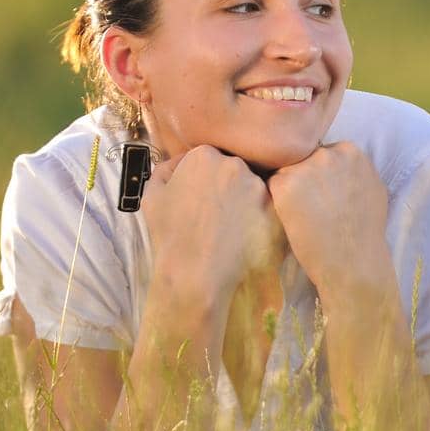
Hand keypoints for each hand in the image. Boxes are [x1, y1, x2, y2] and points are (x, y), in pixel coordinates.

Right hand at [140, 145, 283, 305]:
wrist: (195, 274)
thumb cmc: (170, 236)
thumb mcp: (152, 196)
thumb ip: (165, 169)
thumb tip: (179, 161)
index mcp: (204, 156)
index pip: (211, 158)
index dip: (207, 179)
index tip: (203, 198)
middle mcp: (235, 165)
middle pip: (235, 170)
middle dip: (228, 187)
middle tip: (218, 214)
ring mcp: (259, 187)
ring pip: (254, 188)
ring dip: (246, 202)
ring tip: (231, 228)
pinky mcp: (276, 210)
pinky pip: (270, 209)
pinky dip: (261, 219)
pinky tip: (247, 236)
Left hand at [267, 142, 392, 300]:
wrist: (351, 260)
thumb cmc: (365, 232)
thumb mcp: (373, 188)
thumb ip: (355, 170)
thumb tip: (342, 163)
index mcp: (351, 151)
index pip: (325, 152)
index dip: (321, 174)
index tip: (323, 193)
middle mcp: (328, 153)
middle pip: (304, 157)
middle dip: (305, 176)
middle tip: (311, 204)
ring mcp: (305, 167)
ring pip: (287, 170)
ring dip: (290, 188)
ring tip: (302, 214)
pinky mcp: (285, 183)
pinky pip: (273, 185)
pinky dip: (278, 201)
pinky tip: (292, 218)